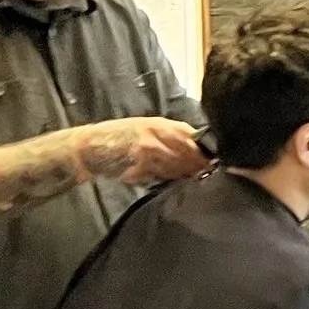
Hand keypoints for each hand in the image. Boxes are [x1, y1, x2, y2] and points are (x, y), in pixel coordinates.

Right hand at [78, 116, 205, 185]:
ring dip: (189, 174)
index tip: (217, 158)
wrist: (91, 146)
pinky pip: (161, 176)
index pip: (189, 135)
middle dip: (201, 164)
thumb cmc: (119, 135)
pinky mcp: (139, 168)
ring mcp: (147, 152)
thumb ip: (169, 134)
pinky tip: (179, 183)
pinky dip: (171, 180)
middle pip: (187, 152)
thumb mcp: (146, 127)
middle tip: (213, 173)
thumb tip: (196, 145)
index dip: (205, 148)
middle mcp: (155, 136)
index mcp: (159, 124)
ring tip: (200, 179)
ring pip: (176, 166)